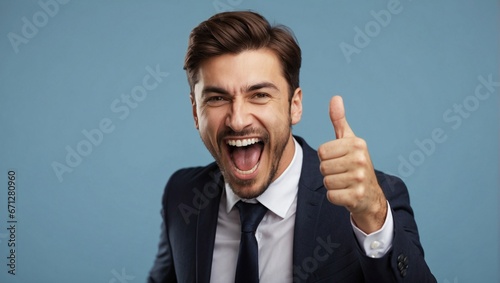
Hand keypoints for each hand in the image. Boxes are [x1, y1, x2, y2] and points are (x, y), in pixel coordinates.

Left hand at [318, 96, 386, 232]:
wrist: (371, 195)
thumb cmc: (356, 164)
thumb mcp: (350, 141)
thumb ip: (339, 121)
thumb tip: (335, 98)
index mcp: (357, 144)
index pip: (322, 152)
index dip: (327, 158)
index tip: (339, 160)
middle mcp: (360, 160)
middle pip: (323, 167)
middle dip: (329, 172)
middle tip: (343, 173)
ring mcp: (360, 179)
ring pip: (326, 182)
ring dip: (332, 185)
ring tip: (345, 183)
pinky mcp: (356, 196)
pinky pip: (331, 195)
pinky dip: (335, 197)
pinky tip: (346, 193)